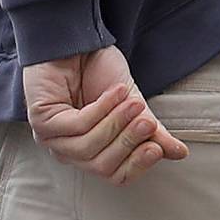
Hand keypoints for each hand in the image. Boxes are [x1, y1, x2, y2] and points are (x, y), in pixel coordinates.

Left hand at [23, 46, 188, 184]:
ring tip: (133, 104)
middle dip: (128, 143)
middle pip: (101, 166)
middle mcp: (68, 152)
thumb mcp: (135, 106)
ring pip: (87, 147)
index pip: (115, 177)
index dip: (137, 166)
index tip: (157, 148)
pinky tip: (114, 93)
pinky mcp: (40, 121)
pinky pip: (76, 125)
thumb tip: (180, 153)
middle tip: (147, 122)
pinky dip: (100, 109)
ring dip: (115, 124)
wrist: (79, 43)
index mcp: (91, 154)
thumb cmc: (101, 75)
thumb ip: (153, 131)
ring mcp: (50, 139)